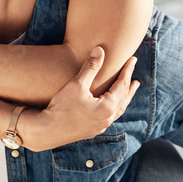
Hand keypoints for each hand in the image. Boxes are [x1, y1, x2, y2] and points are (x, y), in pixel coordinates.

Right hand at [18, 47, 139, 151]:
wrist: (47, 131)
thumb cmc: (61, 108)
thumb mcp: (77, 84)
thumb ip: (90, 67)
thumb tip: (100, 50)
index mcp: (107, 107)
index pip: (122, 85)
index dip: (127, 71)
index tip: (133, 60)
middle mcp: (107, 118)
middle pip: (124, 99)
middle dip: (129, 87)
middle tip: (136, 79)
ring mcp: (100, 126)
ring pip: (118, 110)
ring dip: (124, 99)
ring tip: (128, 92)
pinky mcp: (92, 130)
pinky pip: (110, 117)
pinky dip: (115, 109)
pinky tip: (110, 108)